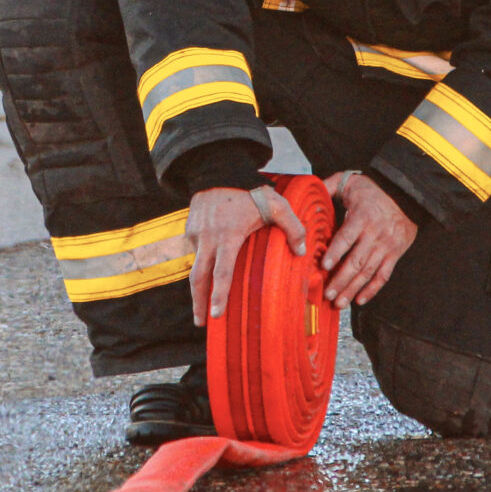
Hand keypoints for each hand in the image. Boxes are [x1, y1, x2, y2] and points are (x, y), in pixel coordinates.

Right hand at [185, 184, 307, 325]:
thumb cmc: (249, 189)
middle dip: (199, 302)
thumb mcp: (276, 204)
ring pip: (195, 265)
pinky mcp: (189, 229)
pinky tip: (207, 269)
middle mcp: (208, 238)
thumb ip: (293, 226)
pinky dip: (201, 262)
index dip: (218, 295)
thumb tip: (301, 251)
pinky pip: (195, 250)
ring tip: (202, 306)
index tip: (216, 314)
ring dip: (197, 287)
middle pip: (199, 278)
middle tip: (203, 322)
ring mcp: (195, 234)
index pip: (222, 272)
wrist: (218, 169)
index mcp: (228, 236)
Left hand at [319, 171, 415, 307]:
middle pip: (357, 261)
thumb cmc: (373, 189)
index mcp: (363, 216)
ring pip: (369, 272)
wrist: (406, 194)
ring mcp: (387, 246)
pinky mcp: (395, 254)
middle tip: (327, 293)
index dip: (336, 252)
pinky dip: (372, 290)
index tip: (324, 266)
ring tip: (339, 302)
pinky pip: (384, 275)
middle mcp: (376, 234)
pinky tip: (359, 299)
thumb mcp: (351, 182)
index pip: (347, 237)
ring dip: (353, 289)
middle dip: (341, 280)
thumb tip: (310, 188)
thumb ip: (329, 186)